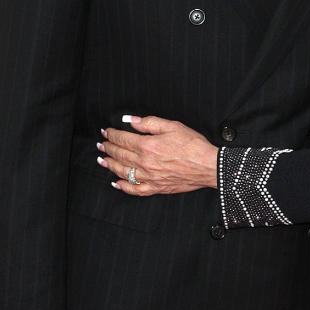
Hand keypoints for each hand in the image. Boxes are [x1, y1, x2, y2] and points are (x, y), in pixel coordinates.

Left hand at [98, 116, 217, 194]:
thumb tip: (131, 120)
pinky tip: (117, 183)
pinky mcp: (156, 188)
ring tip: (103, 160)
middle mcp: (145, 163)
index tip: (106, 131)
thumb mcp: (172, 126)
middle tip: (101, 144)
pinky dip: (123, 187)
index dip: (112, 134)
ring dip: (110, 165)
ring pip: (123, 172)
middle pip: (120, 154)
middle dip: (108, 148)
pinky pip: (135, 190)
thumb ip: (149, 123)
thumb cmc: (193, 146)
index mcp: (148, 146)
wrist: (208, 166)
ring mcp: (149, 177)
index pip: (122, 139)